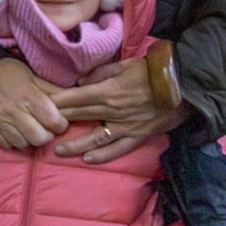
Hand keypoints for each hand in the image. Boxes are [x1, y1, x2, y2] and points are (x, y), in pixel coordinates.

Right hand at [0, 58, 65, 149]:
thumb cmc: (6, 70)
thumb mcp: (32, 74)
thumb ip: (51, 90)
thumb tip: (72, 99)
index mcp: (29, 97)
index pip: (54, 123)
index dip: (60, 124)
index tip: (57, 120)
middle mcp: (15, 112)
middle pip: (40, 138)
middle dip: (47, 135)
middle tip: (44, 127)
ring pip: (24, 144)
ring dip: (30, 139)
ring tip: (29, 129)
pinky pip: (6, 145)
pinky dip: (14, 141)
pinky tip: (16, 131)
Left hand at [48, 59, 187, 163]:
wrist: (186, 86)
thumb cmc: (154, 71)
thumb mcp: (124, 65)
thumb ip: (100, 74)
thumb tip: (80, 84)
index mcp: (108, 91)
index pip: (75, 98)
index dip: (56, 103)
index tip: (39, 107)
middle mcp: (114, 111)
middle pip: (80, 117)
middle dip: (59, 122)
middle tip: (40, 129)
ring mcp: (126, 126)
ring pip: (95, 138)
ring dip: (75, 145)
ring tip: (58, 150)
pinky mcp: (139, 135)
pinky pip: (118, 148)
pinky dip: (103, 155)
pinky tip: (88, 160)